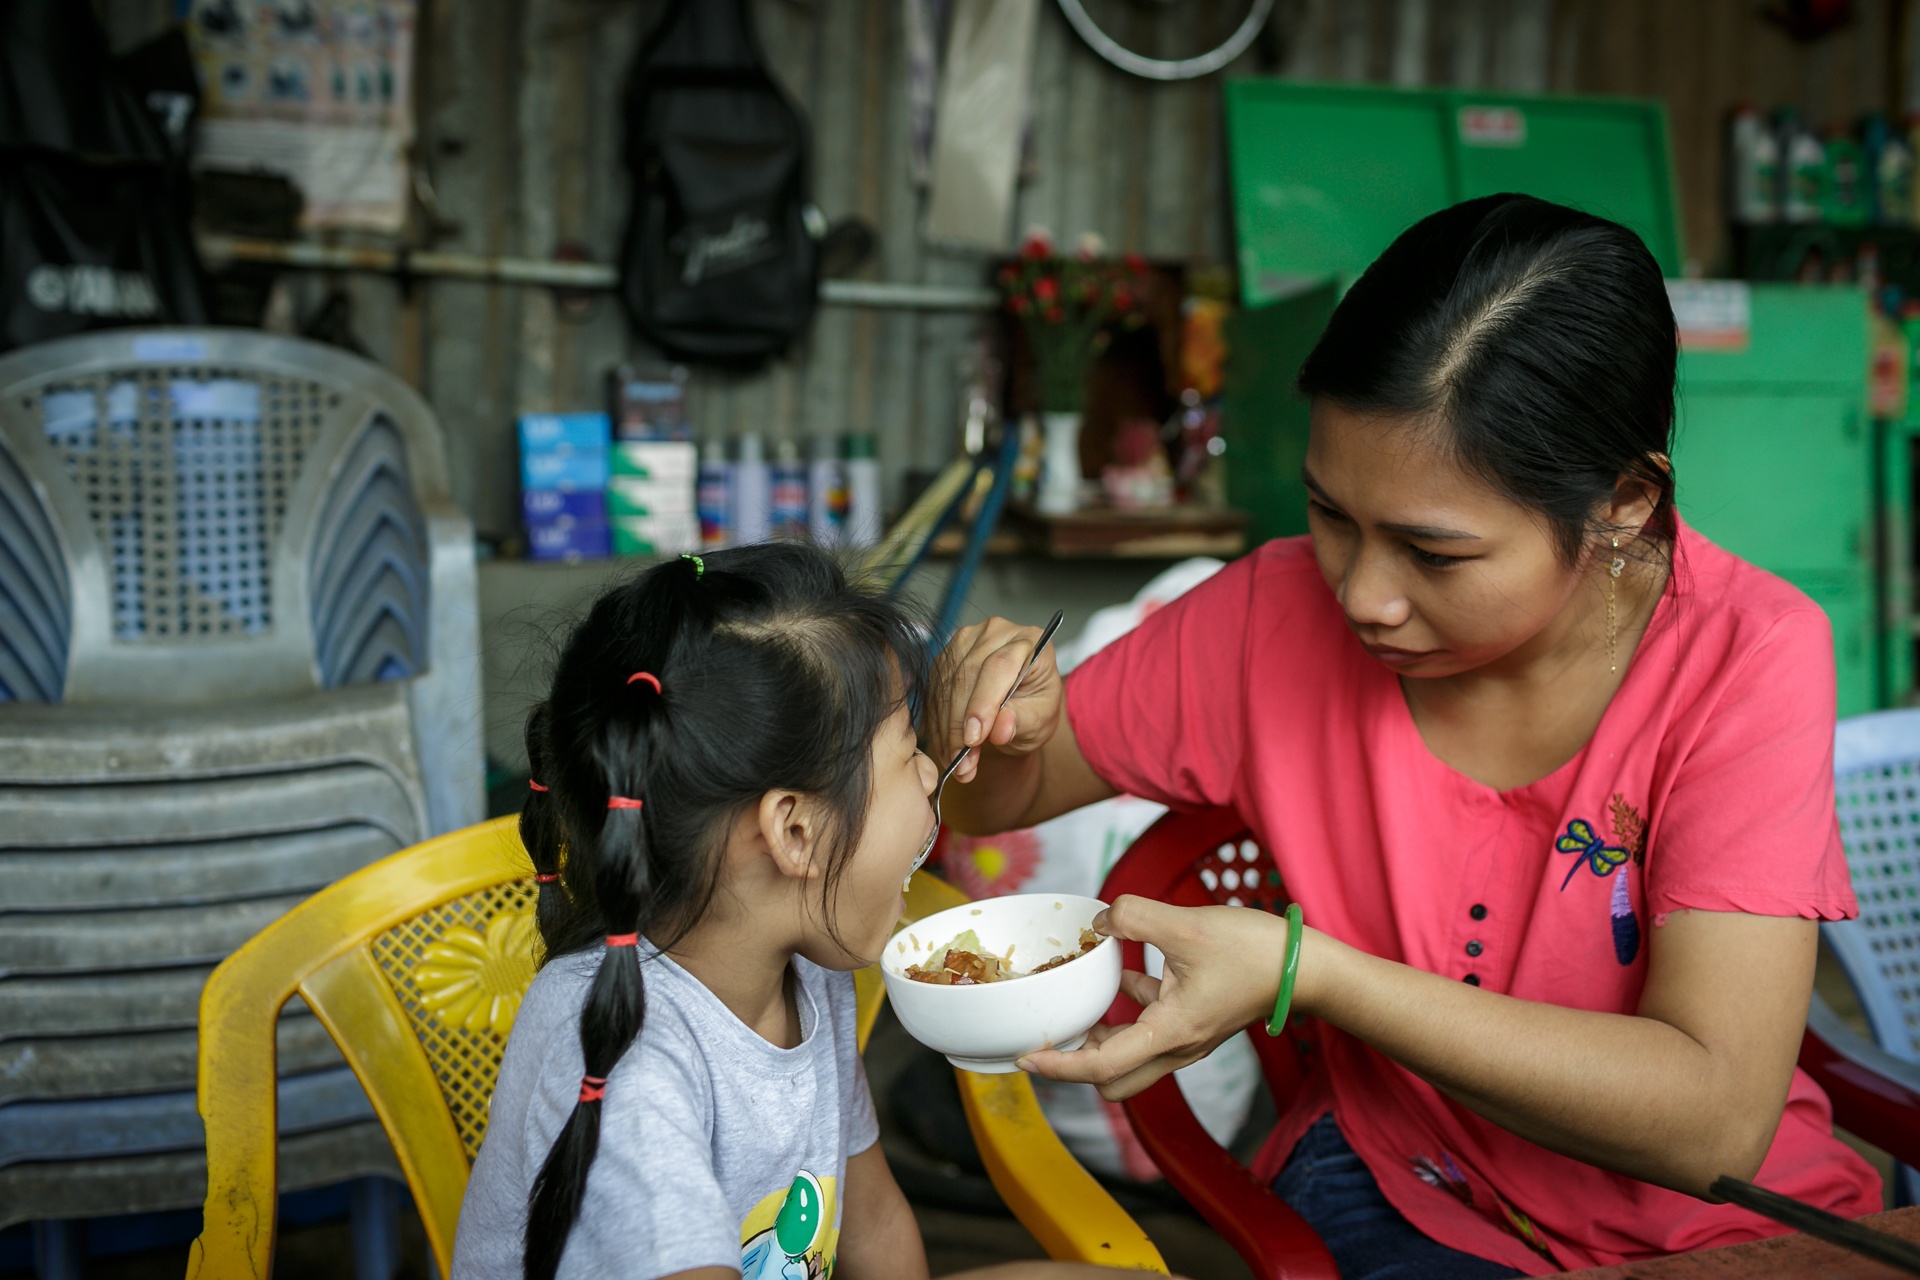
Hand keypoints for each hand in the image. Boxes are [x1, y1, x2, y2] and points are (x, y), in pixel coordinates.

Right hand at [925, 617, 1062, 784]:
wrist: (1020, 706)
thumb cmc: (1035, 708)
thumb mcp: (1039, 721)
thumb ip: (1021, 722)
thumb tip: (1001, 729)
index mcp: (1029, 641)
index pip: (999, 667)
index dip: (983, 704)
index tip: (973, 739)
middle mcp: (995, 633)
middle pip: (966, 676)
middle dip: (961, 726)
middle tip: (964, 765)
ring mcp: (966, 641)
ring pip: (945, 686)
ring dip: (947, 730)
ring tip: (958, 764)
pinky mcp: (945, 657)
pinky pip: (933, 692)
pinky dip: (938, 725)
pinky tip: (947, 748)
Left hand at [1018, 895, 1299, 1099]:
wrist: (1308, 967)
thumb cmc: (1256, 953)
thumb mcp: (1186, 925)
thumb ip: (1134, 918)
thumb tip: (1102, 920)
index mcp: (1170, 1034)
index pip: (1101, 1067)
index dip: (1059, 1066)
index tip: (1027, 1058)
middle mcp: (1176, 1047)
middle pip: (1113, 1079)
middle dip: (1077, 1064)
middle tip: (1049, 1036)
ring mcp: (1188, 1037)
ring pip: (1130, 1056)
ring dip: (1101, 1037)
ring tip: (1076, 1005)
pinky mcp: (1196, 1020)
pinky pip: (1150, 1026)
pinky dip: (1129, 1010)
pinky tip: (1122, 974)